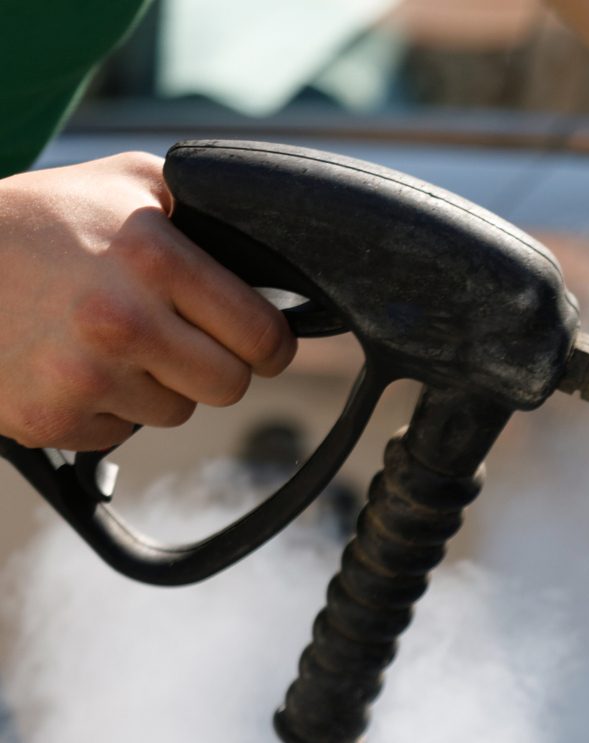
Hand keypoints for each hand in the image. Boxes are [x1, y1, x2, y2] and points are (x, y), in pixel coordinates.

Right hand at [0, 152, 295, 450]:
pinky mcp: (51, 418)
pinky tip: (67, 363)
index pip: (262, 336)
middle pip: (230, 385)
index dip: (268, 343)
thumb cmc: (36, 221)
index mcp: (152, 257)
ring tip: (105, 339)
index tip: (259, 342)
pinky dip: (103, 407)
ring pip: (176, 412)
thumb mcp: (121, 183)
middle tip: (178, 339)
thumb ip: (199, 209)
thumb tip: (271, 242)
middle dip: (214, 365)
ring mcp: (84, 376)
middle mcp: (121, 320)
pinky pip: (119, 432)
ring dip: (155, 384)